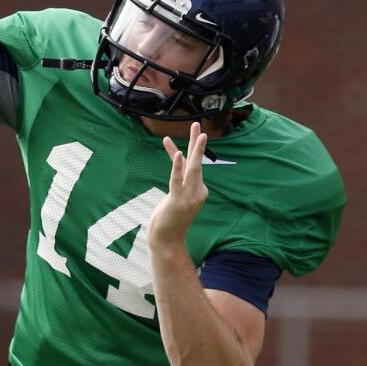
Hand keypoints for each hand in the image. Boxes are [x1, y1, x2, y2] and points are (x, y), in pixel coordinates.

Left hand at [148, 122, 208, 244]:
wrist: (167, 241)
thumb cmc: (169, 220)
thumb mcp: (174, 197)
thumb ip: (178, 183)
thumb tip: (178, 174)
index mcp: (198, 190)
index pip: (190, 166)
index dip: (177, 152)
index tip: (167, 140)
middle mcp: (198, 191)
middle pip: (198, 162)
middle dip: (198, 143)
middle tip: (198, 124)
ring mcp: (190, 196)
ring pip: (194, 168)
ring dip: (196, 149)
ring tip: (199, 132)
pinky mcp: (178, 200)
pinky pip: (178, 180)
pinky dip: (178, 166)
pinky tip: (179, 153)